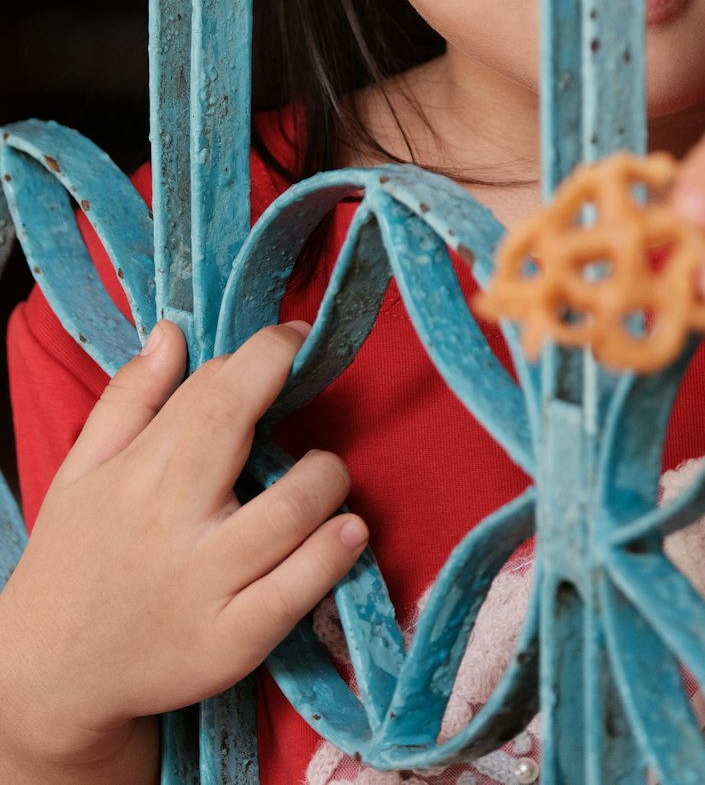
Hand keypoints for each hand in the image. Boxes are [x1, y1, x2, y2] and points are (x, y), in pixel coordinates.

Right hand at [0, 321, 366, 775]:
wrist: (51, 679)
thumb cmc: (76, 559)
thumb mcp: (82, 472)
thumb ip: (129, 398)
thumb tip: (171, 330)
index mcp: (137, 474)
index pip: (210, 393)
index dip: (262, 354)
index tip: (291, 337)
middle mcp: (172, 525)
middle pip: (238, 429)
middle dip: (286, 386)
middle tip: (310, 383)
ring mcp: (205, 586)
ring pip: (290, 510)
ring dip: (327, 476)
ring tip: (324, 473)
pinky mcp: (231, 643)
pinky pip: (297, 591)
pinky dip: (333, 554)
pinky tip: (347, 531)